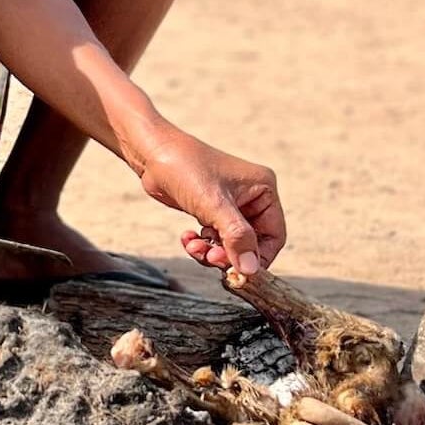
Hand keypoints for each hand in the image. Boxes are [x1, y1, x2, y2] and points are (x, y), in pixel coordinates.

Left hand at [135, 127, 285, 274]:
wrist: (151, 152)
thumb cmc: (184, 168)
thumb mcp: (213, 204)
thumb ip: (236, 237)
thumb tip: (250, 270)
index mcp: (263, 189)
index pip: (274, 236)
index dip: (258, 258)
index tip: (237, 272)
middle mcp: (251, 197)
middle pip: (251, 244)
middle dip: (229, 254)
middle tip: (209, 258)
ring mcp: (231, 204)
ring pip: (230, 244)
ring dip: (211, 251)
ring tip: (192, 246)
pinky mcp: (211, 210)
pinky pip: (214, 239)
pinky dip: (201, 244)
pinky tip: (186, 238)